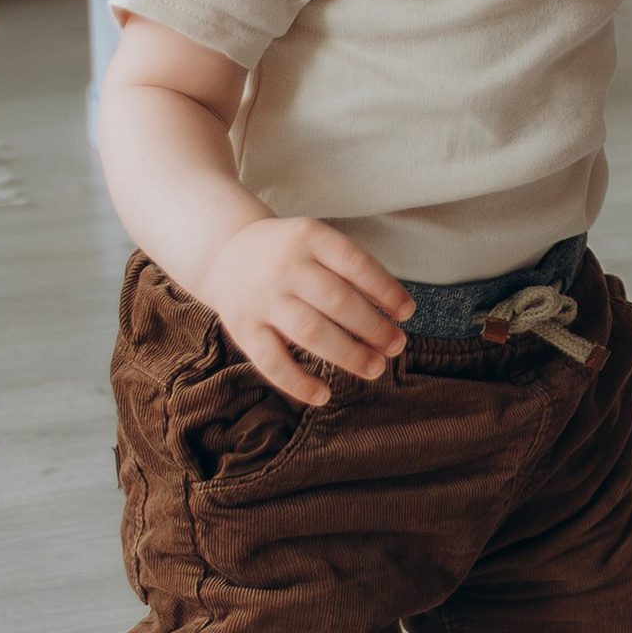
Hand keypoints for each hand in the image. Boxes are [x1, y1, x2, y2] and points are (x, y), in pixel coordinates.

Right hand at [202, 217, 413, 406]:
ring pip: (311, 332)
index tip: (406, 312)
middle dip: (373, 328)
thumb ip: (350, 270)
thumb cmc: (289, 253)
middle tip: (396, 346)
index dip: (386, 290)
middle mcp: (285, 266)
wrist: (225, 252)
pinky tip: (323, 394)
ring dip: (348, 355)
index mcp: (310, 237)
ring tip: (375, 368)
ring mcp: (262, 299)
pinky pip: (272, 361)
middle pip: (337, 301)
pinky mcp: (243, 328)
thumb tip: (395, 314)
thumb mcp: (316, 243)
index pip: (356, 264)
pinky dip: (298, 383)